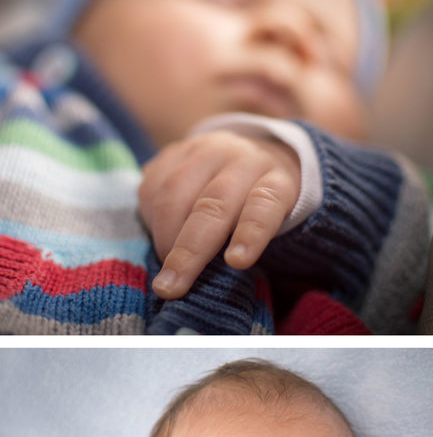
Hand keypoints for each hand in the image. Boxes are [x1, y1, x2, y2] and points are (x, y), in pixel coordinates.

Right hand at [138, 130, 301, 299]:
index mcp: (276, 180)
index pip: (264, 204)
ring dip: (164, 236)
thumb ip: (252, 244)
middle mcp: (241, 160)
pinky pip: (153, 183)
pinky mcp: (174, 150)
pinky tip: (158, 236)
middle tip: (172, 287)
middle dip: (189, 250)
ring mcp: (205, 151)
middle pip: (212, 205)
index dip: (252, 232)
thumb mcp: (278, 222)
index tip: (237, 262)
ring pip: (175, 192)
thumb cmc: (264, 206)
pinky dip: (150, 217)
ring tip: (165, 267)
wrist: (253, 153)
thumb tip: (213, 283)